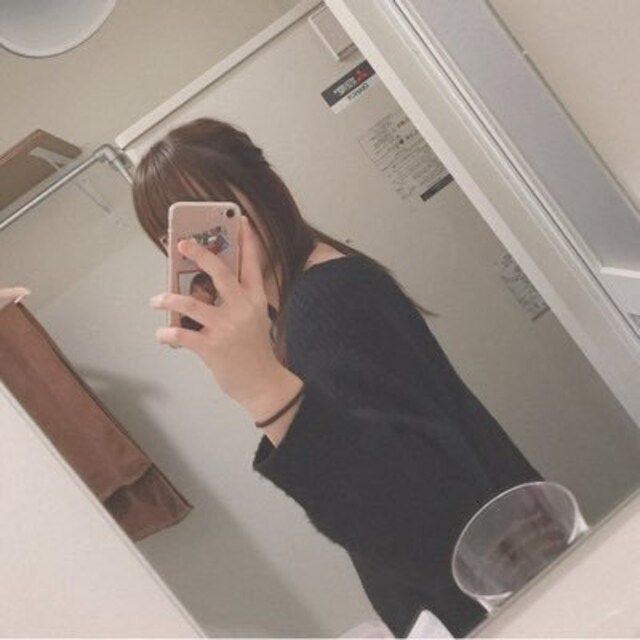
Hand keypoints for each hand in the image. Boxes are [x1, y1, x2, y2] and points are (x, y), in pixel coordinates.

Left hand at [150, 217, 300, 421]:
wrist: (263, 384)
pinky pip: (181, 334)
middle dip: (199, 254)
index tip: (242, 222)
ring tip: (156, 299)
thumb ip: (238, 301)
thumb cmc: (255, 352)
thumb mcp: (255, 320)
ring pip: (191, 302)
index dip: (248, 241)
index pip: (252, 264)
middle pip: (219, 272)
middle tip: (182, 244)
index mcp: (255, 300)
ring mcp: (226, 327)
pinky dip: (167, 332)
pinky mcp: (212, 347)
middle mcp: (241, 309)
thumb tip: (205, 287)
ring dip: (168, 298)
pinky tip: (162, 332)